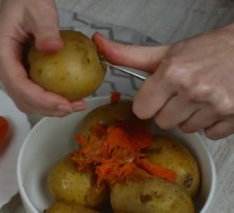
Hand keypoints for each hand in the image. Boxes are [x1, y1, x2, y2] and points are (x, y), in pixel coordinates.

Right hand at [0, 0, 85, 116]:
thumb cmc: (26, 2)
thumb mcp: (39, 11)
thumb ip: (46, 29)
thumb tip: (53, 48)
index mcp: (0, 53)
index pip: (18, 85)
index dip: (41, 99)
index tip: (64, 104)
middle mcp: (2, 67)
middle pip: (22, 99)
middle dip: (48, 108)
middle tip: (74, 107)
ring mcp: (11, 72)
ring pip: (27, 100)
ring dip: (50, 108)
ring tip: (74, 105)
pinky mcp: (21, 73)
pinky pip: (33, 93)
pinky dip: (49, 99)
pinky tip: (67, 96)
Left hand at [93, 23, 233, 139]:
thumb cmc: (208, 49)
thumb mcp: (167, 51)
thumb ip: (130, 55)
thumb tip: (99, 44)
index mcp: (172, 74)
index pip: (141, 110)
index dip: (147, 102)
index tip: (156, 95)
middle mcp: (193, 91)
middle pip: (162, 122)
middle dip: (168, 110)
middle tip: (180, 93)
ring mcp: (215, 106)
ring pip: (185, 129)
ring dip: (189, 116)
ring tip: (199, 96)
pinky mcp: (232, 118)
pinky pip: (209, 134)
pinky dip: (210, 123)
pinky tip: (213, 104)